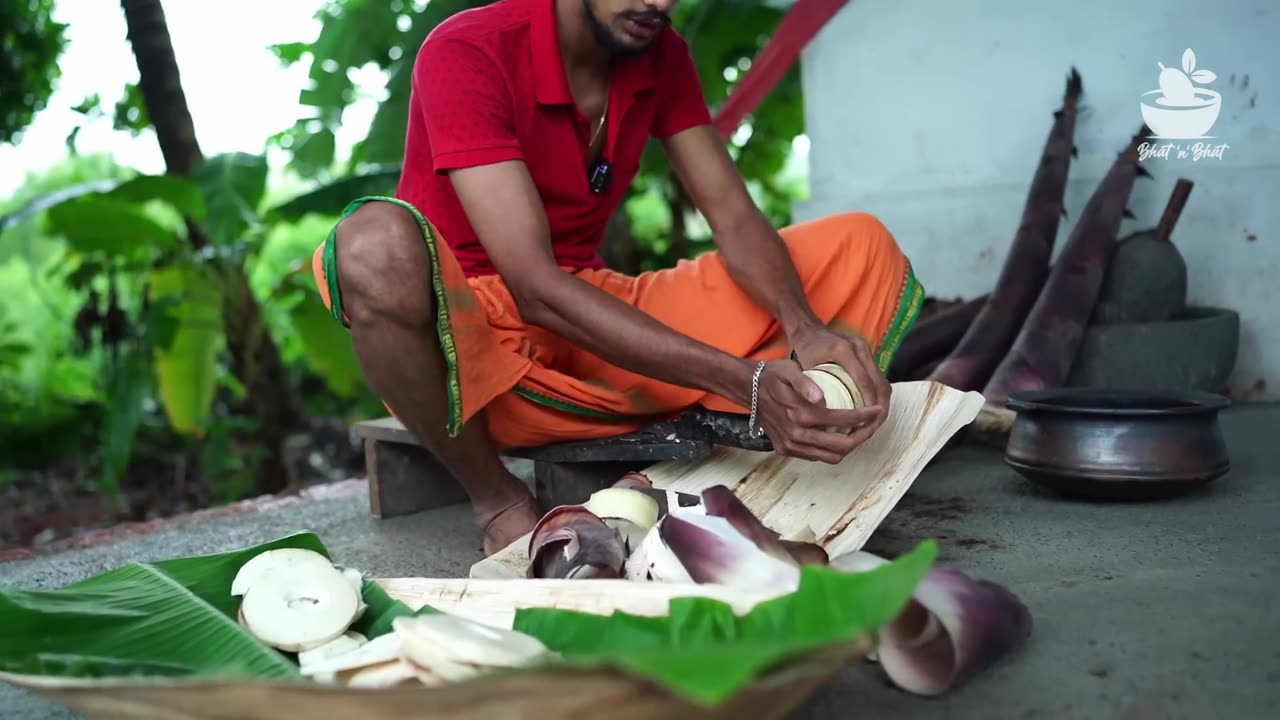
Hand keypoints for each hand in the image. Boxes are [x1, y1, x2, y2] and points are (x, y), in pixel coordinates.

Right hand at [752, 359, 885, 463]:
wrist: (748, 390)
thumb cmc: (772, 376)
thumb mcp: (789, 370)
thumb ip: (805, 383)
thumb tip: (821, 397)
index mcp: (801, 415)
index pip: (843, 421)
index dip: (865, 417)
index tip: (876, 410)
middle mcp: (796, 435)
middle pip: (841, 446)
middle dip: (862, 437)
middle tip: (872, 425)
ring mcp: (790, 445)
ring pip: (830, 456)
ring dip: (849, 447)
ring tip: (859, 432)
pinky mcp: (785, 450)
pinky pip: (816, 456)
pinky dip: (832, 450)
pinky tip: (838, 436)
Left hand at [788, 325, 891, 437]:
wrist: (807, 329)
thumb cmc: (802, 349)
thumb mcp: (801, 367)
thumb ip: (807, 385)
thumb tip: (819, 407)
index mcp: (844, 350)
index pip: (865, 381)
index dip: (869, 405)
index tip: (866, 424)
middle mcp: (859, 347)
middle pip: (880, 383)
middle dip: (880, 409)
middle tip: (872, 429)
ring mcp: (866, 350)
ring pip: (882, 382)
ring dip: (881, 404)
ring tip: (873, 424)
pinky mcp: (867, 355)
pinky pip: (878, 379)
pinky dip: (877, 396)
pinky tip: (870, 413)